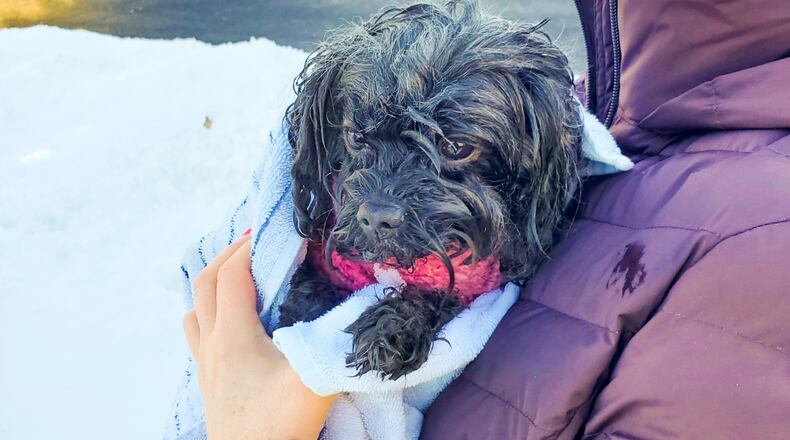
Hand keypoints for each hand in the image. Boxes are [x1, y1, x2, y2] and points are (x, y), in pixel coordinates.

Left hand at [183, 233, 335, 439]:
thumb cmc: (278, 427)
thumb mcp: (313, 382)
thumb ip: (337, 340)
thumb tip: (369, 303)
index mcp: (233, 335)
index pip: (231, 274)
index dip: (250, 246)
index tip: (276, 232)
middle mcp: (212, 344)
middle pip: (203, 283)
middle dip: (228, 255)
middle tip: (257, 242)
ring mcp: (205, 364)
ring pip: (194, 309)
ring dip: (212, 284)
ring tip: (241, 276)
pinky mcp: (209, 382)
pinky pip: (197, 334)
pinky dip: (210, 313)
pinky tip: (233, 323)